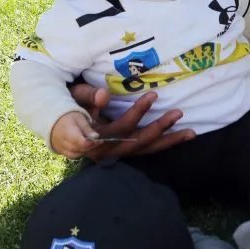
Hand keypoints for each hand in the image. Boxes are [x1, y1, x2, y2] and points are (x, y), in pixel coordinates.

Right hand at [50, 112, 97, 158]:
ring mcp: (60, 148)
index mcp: (68, 131)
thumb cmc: (69, 117)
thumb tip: (96, 137)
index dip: (92, 143)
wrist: (53, 121)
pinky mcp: (61, 152)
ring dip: (85, 151)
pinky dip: (79, 153)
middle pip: (79, 149)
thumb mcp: (80, 118)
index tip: (100, 139)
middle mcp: (62, 141)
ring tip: (91, 144)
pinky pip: (71, 156)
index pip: (81, 142)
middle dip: (91, 147)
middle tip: (97, 141)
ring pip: (75, 155)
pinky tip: (84, 147)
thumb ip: (87, 128)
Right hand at [67, 84, 195, 158]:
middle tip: (178, 112)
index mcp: (95, 137)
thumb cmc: (69, 110)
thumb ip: (87, 96)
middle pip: (138, 141)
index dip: (138, 113)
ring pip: (145, 150)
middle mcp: (107, 150)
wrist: (59, 131)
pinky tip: (181, 139)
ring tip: (190, 133)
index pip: (121, 127)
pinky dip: (163, 146)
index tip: (154, 95)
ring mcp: (115, 154)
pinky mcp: (122, 153)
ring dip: (168, 141)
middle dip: (160, 127)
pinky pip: (146, 152)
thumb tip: (104, 94)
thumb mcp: (74, 99)